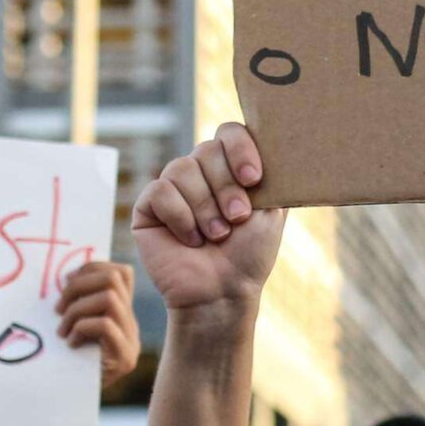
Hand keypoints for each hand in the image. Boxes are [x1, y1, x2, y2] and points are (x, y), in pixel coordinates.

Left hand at [57, 261, 139, 387]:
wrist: (78, 406)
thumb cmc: (71, 364)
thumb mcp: (76, 329)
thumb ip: (78, 306)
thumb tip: (63, 279)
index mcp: (122, 313)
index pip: (121, 272)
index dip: (92, 268)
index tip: (66, 281)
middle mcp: (132, 324)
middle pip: (114, 279)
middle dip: (79, 286)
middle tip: (58, 308)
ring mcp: (131, 341)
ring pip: (109, 298)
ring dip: (76, 310)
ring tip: (62, 330)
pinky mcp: (124, 358)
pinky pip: (104, 325)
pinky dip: (81, 328)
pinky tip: (71, 344)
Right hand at [132, 123, 285, 313]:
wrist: (222, 292)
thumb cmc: (249, 255)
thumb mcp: (273, 210)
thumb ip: (274, 173)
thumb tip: (276, 137)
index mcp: (229, 168)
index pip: (229, 133)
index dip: (240, 149)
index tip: (253, 179)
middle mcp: (200, 173)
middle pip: (206, 149)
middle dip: (226, 187)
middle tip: (236, 219)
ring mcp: (172, 189)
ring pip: (182, 168)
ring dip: (204, 207)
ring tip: (216, 236)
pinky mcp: (148, 207)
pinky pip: (160, 191)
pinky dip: (180, 216)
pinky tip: (190, 239)